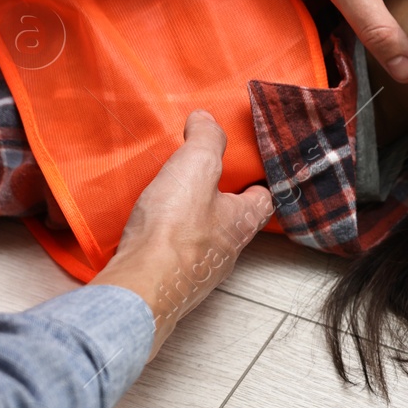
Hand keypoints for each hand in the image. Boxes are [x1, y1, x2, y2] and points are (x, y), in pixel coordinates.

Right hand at [91, 111, 273, 359]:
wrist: (142, 287)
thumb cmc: (175, 229)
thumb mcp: (196, 167)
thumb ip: (205, 141)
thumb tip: (207, 119)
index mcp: (243, 222)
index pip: (264, 200)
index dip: (258, 183)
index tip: (250, 171)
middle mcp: (228, 251)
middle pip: (235, 222)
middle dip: (224, 203)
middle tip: (207, 183)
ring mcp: (201, 272)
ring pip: (206, 242)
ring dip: (195, 224)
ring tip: (175, 203)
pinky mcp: (172, 284)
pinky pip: (176, 258)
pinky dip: (169, 244)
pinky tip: (151, 234)